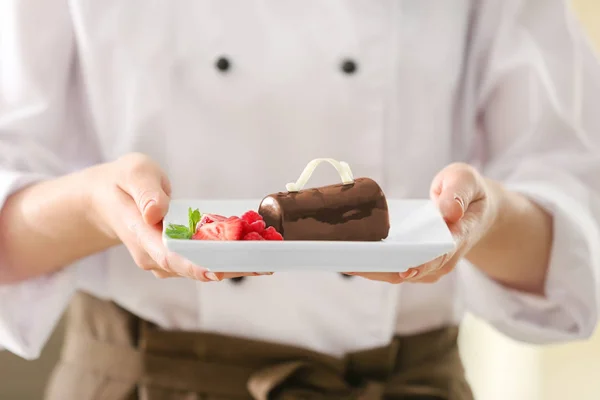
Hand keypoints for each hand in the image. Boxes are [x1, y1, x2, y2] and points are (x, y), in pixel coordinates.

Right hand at [87, 153, 258, 281]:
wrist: (109, 200)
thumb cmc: (122, 182)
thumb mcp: (132, 172)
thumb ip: (145, 191)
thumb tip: (156, 212)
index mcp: (140, 234)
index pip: (168, 256)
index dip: (194, 266)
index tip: (218, 271)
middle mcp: (153, 254)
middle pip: (193, 267)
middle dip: (228, 267)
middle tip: (263, 265)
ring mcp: (165, 260)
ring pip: (201, 267)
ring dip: (232, 265)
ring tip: (266, 260)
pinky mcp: (176, 257)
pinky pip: (203, 260)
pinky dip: (226, 257)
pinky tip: (252, 252)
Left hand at [348, 163, 498, 283]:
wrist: (472, 208)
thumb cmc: (467, 192)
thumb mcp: (466, 181)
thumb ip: (458, 192)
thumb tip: (449, 211)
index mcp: (458, 237)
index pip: (439, 255)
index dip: (421, 264)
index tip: (402, 268)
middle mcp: (442, 258)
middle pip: (409, 270)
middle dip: (379, 268)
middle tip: (348, 260)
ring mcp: (426, 264)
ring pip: (395, 273)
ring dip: (368, 268)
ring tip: (340, 257)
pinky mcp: (412, 261)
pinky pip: (388, 266)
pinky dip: (368, 262)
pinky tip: (344, 254)